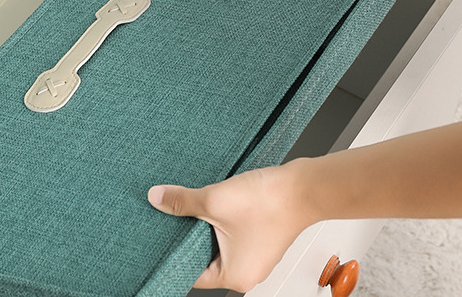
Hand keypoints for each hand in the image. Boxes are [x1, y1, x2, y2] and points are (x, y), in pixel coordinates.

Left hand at [147, 162, 312, 292]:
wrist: (305, 186)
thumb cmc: (270, 203)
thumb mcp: (214, 200)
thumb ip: (181, 202)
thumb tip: (157, 198)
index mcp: (234, 276)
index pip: (192, 273)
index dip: (173, 255)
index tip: (159, 240)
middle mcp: (247, 272)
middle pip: (204, 258)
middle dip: (189, 237)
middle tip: (174, 218)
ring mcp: (256, 256)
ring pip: (218, 244)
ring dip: (207, 226)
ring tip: (197, 207)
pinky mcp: (262, 238)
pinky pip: (233, 235)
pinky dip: (222, 221)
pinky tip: (216, 204)